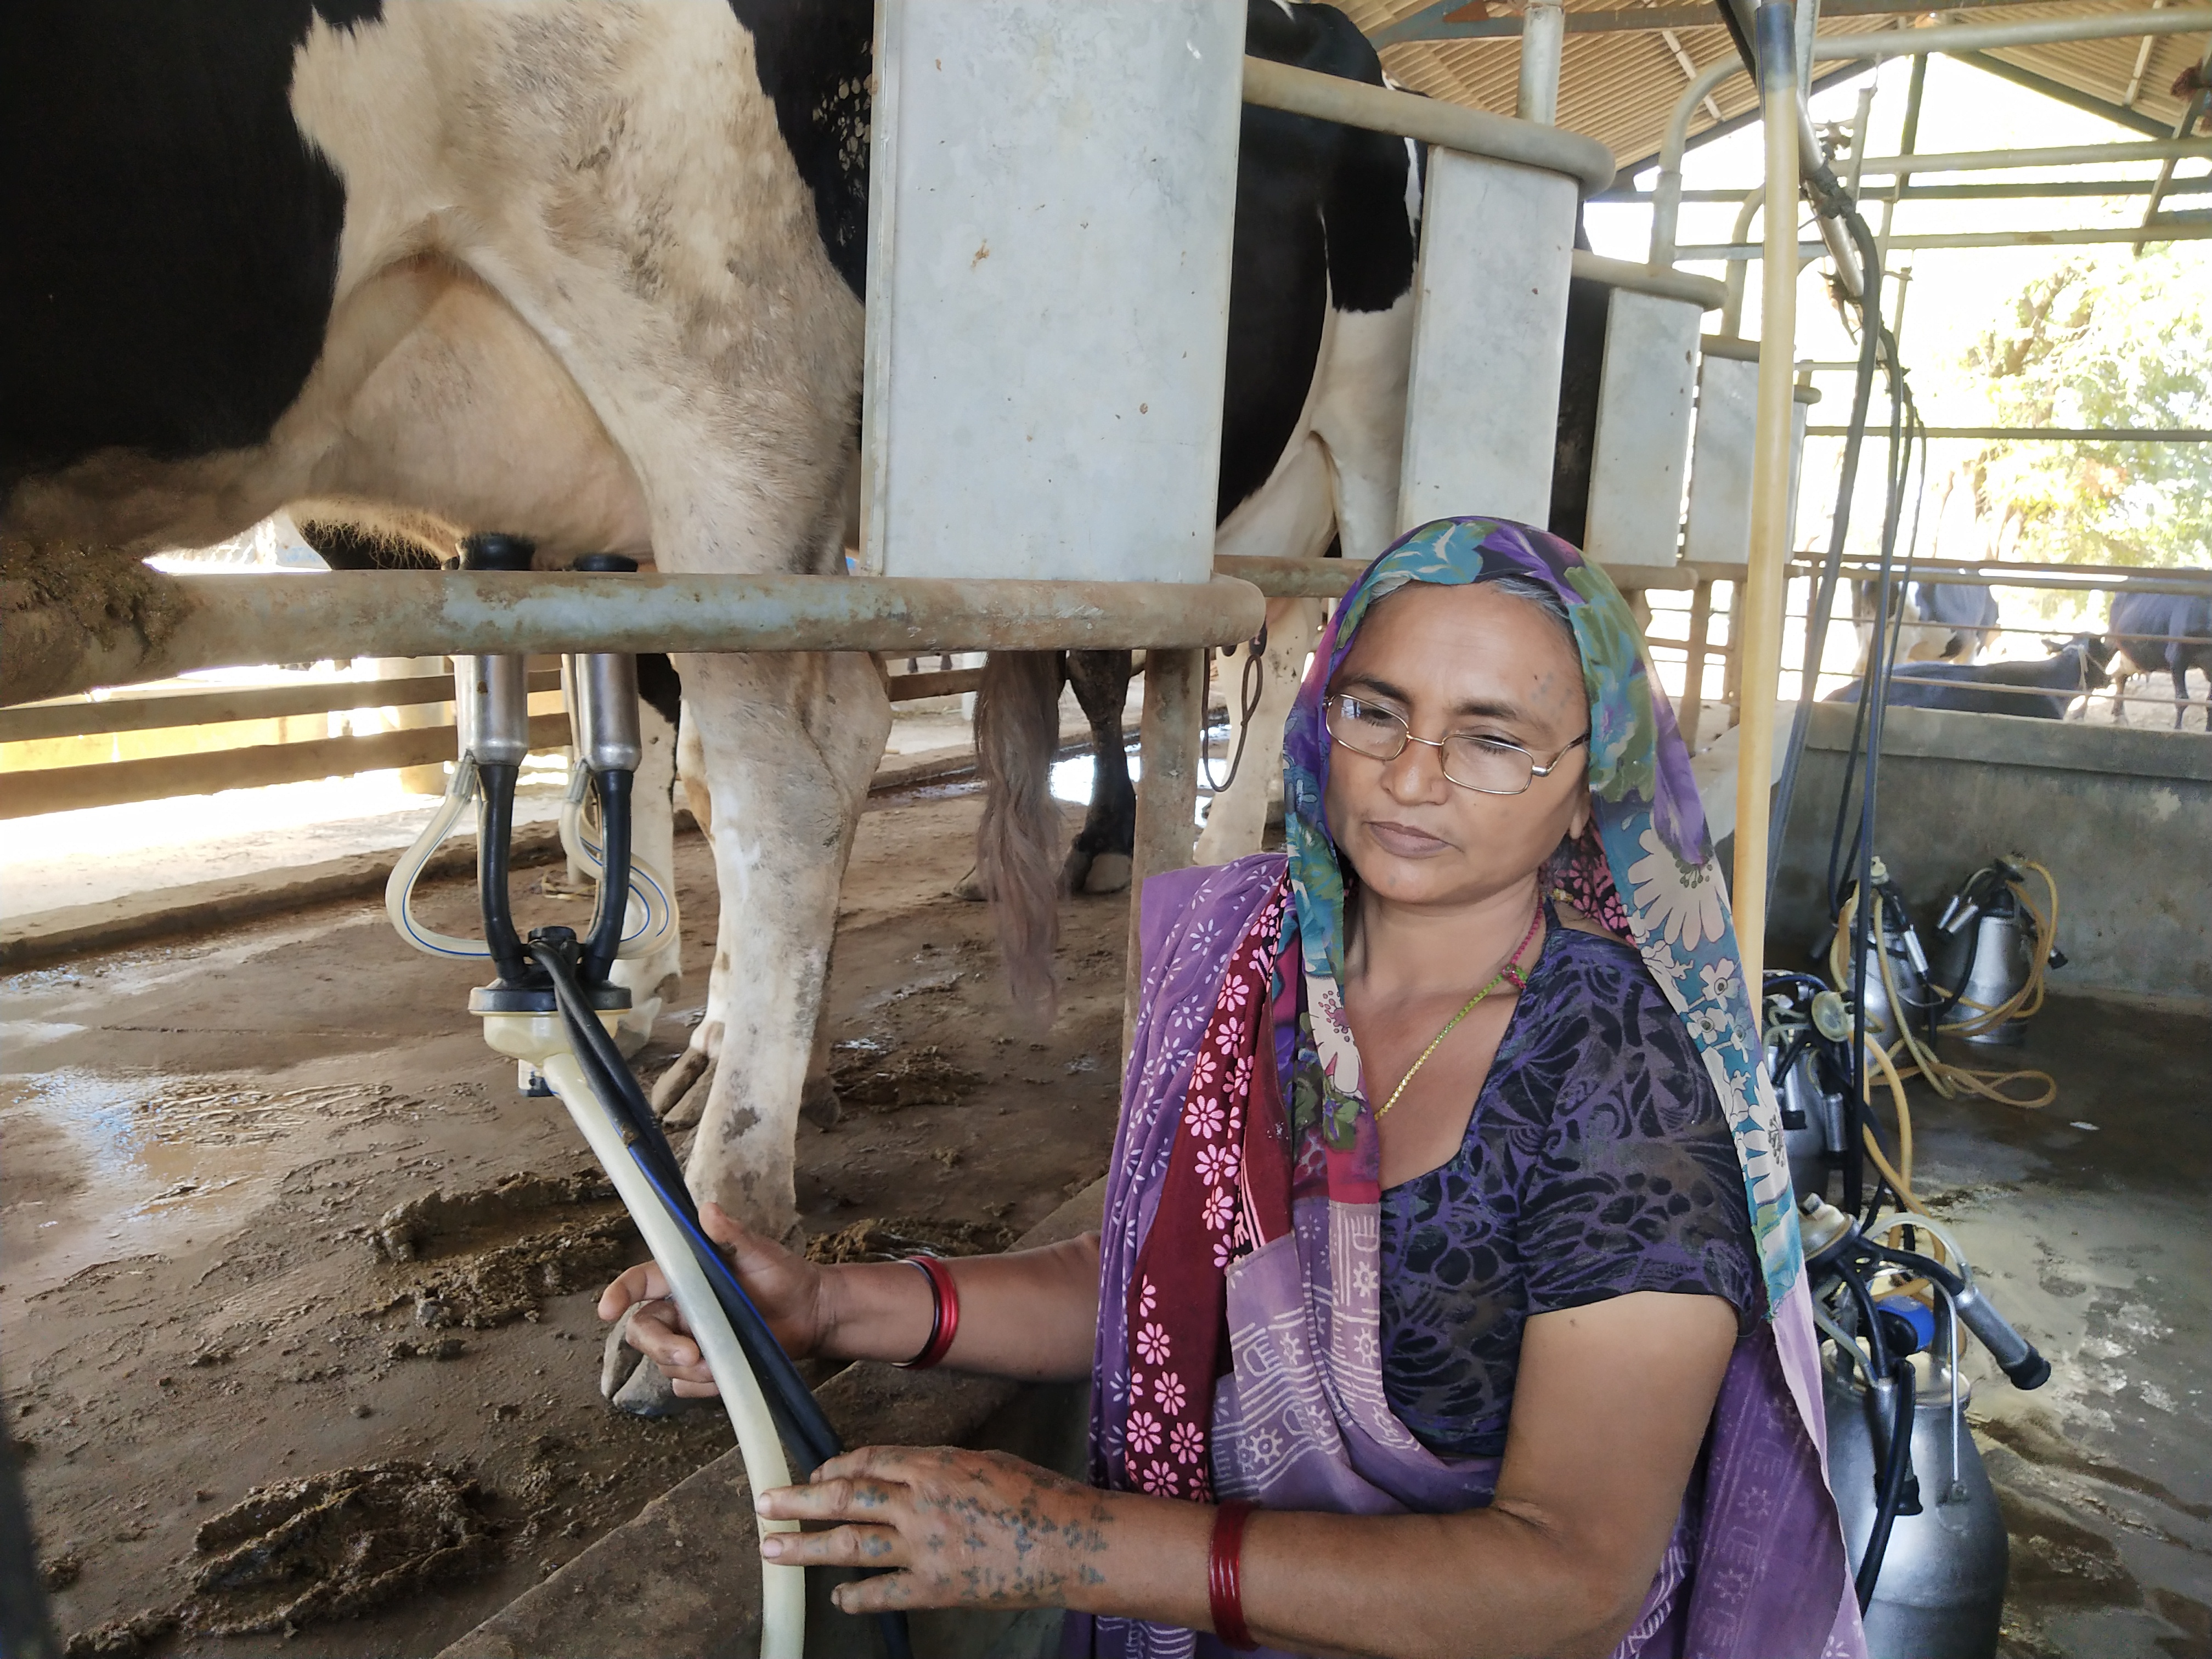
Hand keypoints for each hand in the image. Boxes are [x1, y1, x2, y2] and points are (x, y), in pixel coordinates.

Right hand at [596, 1202, 828, 1396]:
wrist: (812, 1312)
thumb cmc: (783, 1275)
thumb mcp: (759, 1251)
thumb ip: (731, 1234)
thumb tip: (707, 1210)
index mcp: (684, 1278)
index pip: (639, 1283)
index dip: (619, 1294)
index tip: (608, 1310)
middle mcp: (680, 1311)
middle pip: (643, 1332)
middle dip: (659, 1346)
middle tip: (691, 1353)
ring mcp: (692, 1341)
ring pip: (664, 1363)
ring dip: (688, 1368)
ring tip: (723, 1360)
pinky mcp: (707, 1369)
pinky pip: (686, 1386)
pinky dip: (703, 1385)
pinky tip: (728, 1373)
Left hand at [755, 1445, 1120, 1613]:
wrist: (1070, 1542)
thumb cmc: (1036, 1494)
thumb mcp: (983, 1461)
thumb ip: (938, 1467)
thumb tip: (904, 1473)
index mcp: (934, 1465)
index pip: (869, 1462)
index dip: (836, 1468)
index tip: (816, 1475)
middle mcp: (920, 1504)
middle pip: (846, 1498)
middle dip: (799, 1501)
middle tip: (764, 1502)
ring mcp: (926, 1548)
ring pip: (852, 1544)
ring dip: (806, 1547)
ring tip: (772, 1548)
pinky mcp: (937, 1588)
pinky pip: (884, 1593)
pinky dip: (856, 1595)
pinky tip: (837, 1596)